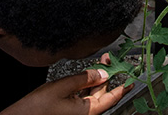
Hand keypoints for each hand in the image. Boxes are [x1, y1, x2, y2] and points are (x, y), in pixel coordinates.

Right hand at [2, 66, 127, 114]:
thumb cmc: (35, 108)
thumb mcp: (62, 87)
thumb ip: (84, 79)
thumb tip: (102, 73)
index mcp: (87, 112)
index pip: (111, 99)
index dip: (123, 87)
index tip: (131, 77)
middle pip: (102, 95)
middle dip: (107, 77)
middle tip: (109, 59)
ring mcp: (76, 113)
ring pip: (92, 96)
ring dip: (96, 80)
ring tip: (99, 63)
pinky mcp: (67, 111)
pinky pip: (82, 98)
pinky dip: (86, 86)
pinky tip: (85, 76)